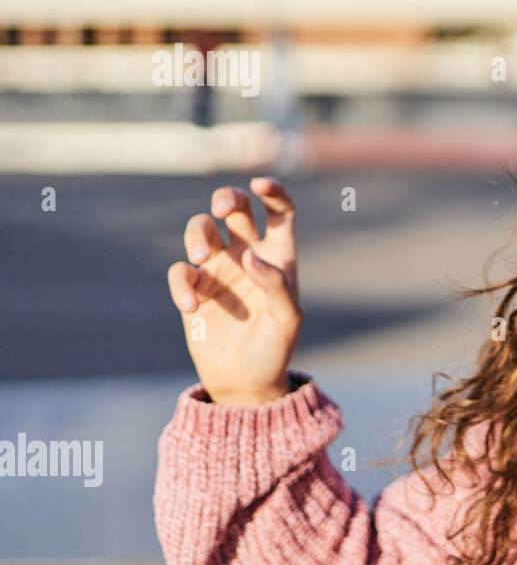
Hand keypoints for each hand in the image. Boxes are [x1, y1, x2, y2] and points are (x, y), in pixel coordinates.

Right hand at [166, 176, 302, 404]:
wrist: (246, 380)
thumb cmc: (275, 346)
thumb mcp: (287, 318)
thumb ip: (276, 285)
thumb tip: (250, 258)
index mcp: (277, 255)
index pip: (279, 211)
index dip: (272, 191)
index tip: (260, 185)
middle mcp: (246, 254)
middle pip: (234, 208)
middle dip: (226, 198)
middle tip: (223, 210)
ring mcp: (217, 269)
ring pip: (200, 229)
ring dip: (197, 234)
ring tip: (202, 257)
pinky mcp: (193, 288)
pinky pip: (180, 271)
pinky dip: (181, 283)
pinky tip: (191, 307)